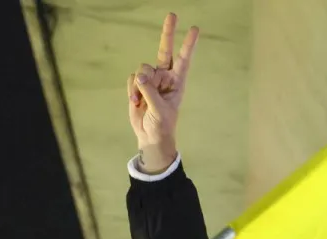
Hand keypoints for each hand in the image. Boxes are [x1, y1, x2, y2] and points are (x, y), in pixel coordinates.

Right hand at [128, 13, 199, 174]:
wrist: (150, 136)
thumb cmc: (162, 125)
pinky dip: (132, 90)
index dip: (188, 45)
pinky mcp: (138, 84)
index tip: (195, 29)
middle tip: (173, 14)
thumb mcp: (159, 110)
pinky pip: (132, 79)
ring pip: (143, 68)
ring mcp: (151, 79)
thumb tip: (139, 76)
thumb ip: (150, 92)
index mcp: (177, 82)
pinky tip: (136, 101)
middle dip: (167, 33)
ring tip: (141, 100)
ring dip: (140, 84)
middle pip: (164, 50)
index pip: (183, 60)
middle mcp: (165, 76)